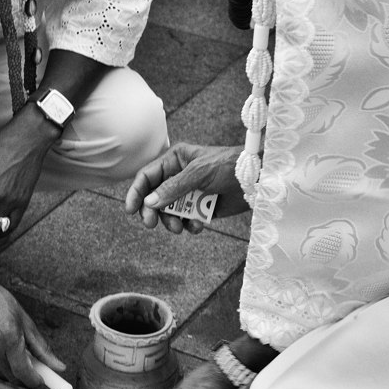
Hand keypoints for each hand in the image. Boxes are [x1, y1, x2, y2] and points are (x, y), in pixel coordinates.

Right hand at [0, 274, 63, 387]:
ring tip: (16, 354)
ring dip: (13, 371)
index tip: (43, 381)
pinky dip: (1, 365)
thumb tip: (58, 366)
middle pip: (14, 378)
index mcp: (9, 338)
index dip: (35, 382)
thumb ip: (42, 348)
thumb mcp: (25, 321)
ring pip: (3, 375)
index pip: (24, 373)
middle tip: (35, 368)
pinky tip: (1, 350)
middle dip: (26, 378)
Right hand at [124, 143, 246, 233]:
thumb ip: (173, 188)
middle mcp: (178, 176)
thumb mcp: (198, 174)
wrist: (258, 179)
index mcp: (174, 160)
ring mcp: (189, 192)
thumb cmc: (229, 166)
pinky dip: (189, 225)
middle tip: (151, 224)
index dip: (136, 192)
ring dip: (171, 221)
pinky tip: (199, 225)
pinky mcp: (201, 207)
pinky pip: (187, 219)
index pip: (147, 176)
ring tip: (180, 228)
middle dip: (153, 211)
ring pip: (169, 211)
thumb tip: (150, 202)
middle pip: (154, 197)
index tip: (131, 209)